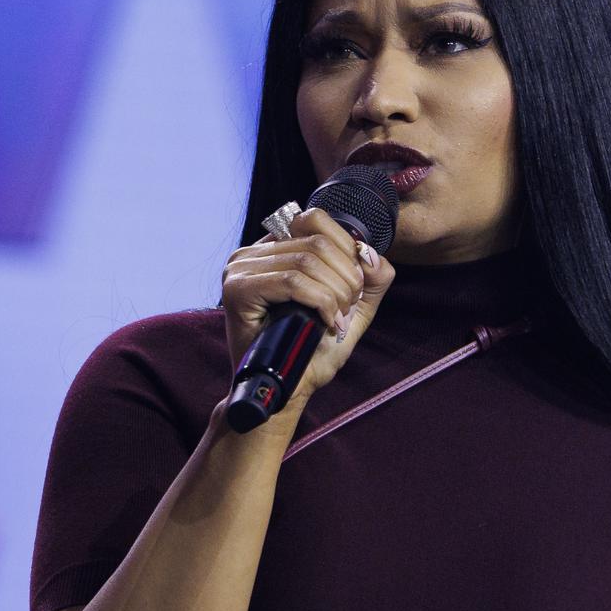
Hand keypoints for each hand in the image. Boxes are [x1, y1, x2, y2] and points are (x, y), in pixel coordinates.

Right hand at [218, 207, 395, 411]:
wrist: (285, 390)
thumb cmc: (311, 351)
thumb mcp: (351, 309)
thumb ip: (370, 281)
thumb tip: (371, 254)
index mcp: (273, 250)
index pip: (315, 220)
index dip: (346, 249)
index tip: (355, 288)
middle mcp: (251, 253)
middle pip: (316, 240)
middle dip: (346, 277)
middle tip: (347, 309)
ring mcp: (240, 270)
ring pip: (307, 260)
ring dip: (336, 292)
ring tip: (337, 319)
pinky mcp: (238, 290)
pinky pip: (292, 282)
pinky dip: (320, 302)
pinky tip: (326, 321)